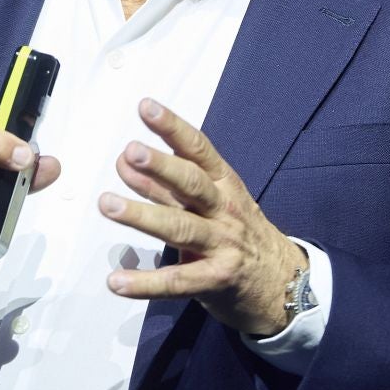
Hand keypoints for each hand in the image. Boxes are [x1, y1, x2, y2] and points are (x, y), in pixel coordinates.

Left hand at [98, 98, 306, 335]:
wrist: (283, 281)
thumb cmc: (236, 232)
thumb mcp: (210, 202)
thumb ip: (167, 187)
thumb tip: (125, 160)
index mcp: (224, 183)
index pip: (198, 150)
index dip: (173, 128)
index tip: (146, 107)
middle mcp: (224, 209)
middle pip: (192, 184)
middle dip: (161, 167)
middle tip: (130, 152)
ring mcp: (222, 245)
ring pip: (181, 227)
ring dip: (143, 215)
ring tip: (107, 204)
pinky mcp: (215, 280)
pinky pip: (177, 281)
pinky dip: (145, 282)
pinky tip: (115, 281)